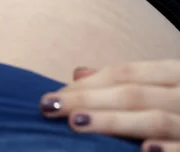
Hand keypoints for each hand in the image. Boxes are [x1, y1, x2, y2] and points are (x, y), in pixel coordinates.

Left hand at [40, 60, 179, 150]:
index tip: (52, 95)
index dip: (88, 84)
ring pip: (154, 118)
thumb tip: (79, 73)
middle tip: (49, 108)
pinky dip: (168, 149)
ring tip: (76, 124)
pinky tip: (144, 151)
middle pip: (132, 93)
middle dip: (87, 100)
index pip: (126, 72)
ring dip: (113, 122)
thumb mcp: (165, 85)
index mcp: (178, 73)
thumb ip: (127, 81)